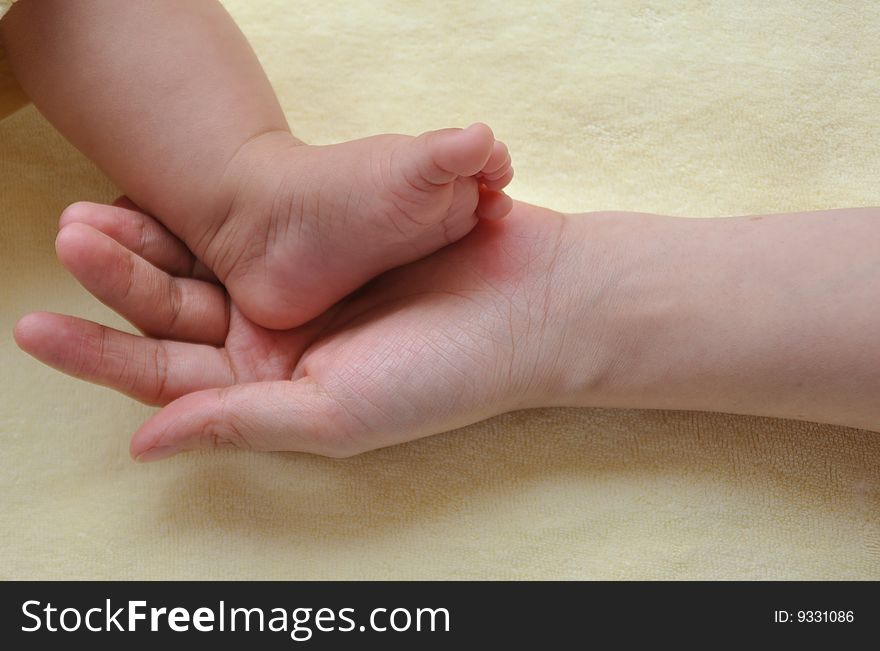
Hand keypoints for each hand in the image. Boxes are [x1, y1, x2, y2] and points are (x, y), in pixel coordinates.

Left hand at [15, 200, 577, 459]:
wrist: (527, 305)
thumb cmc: (441, 372)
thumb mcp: (333, 416)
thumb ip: (238, 424)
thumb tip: (142, 445)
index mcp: (274, 393)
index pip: (167, 379)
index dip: (100, 354)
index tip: (34, 328)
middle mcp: (279, 344)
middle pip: (177, 313)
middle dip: (118, 282)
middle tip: (68, 236)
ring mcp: (302, 289)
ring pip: (205, 264)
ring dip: (150, 239)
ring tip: (95, 210)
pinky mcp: (327, 243)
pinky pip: (250, 226)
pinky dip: (207, 211)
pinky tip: (166, 191)